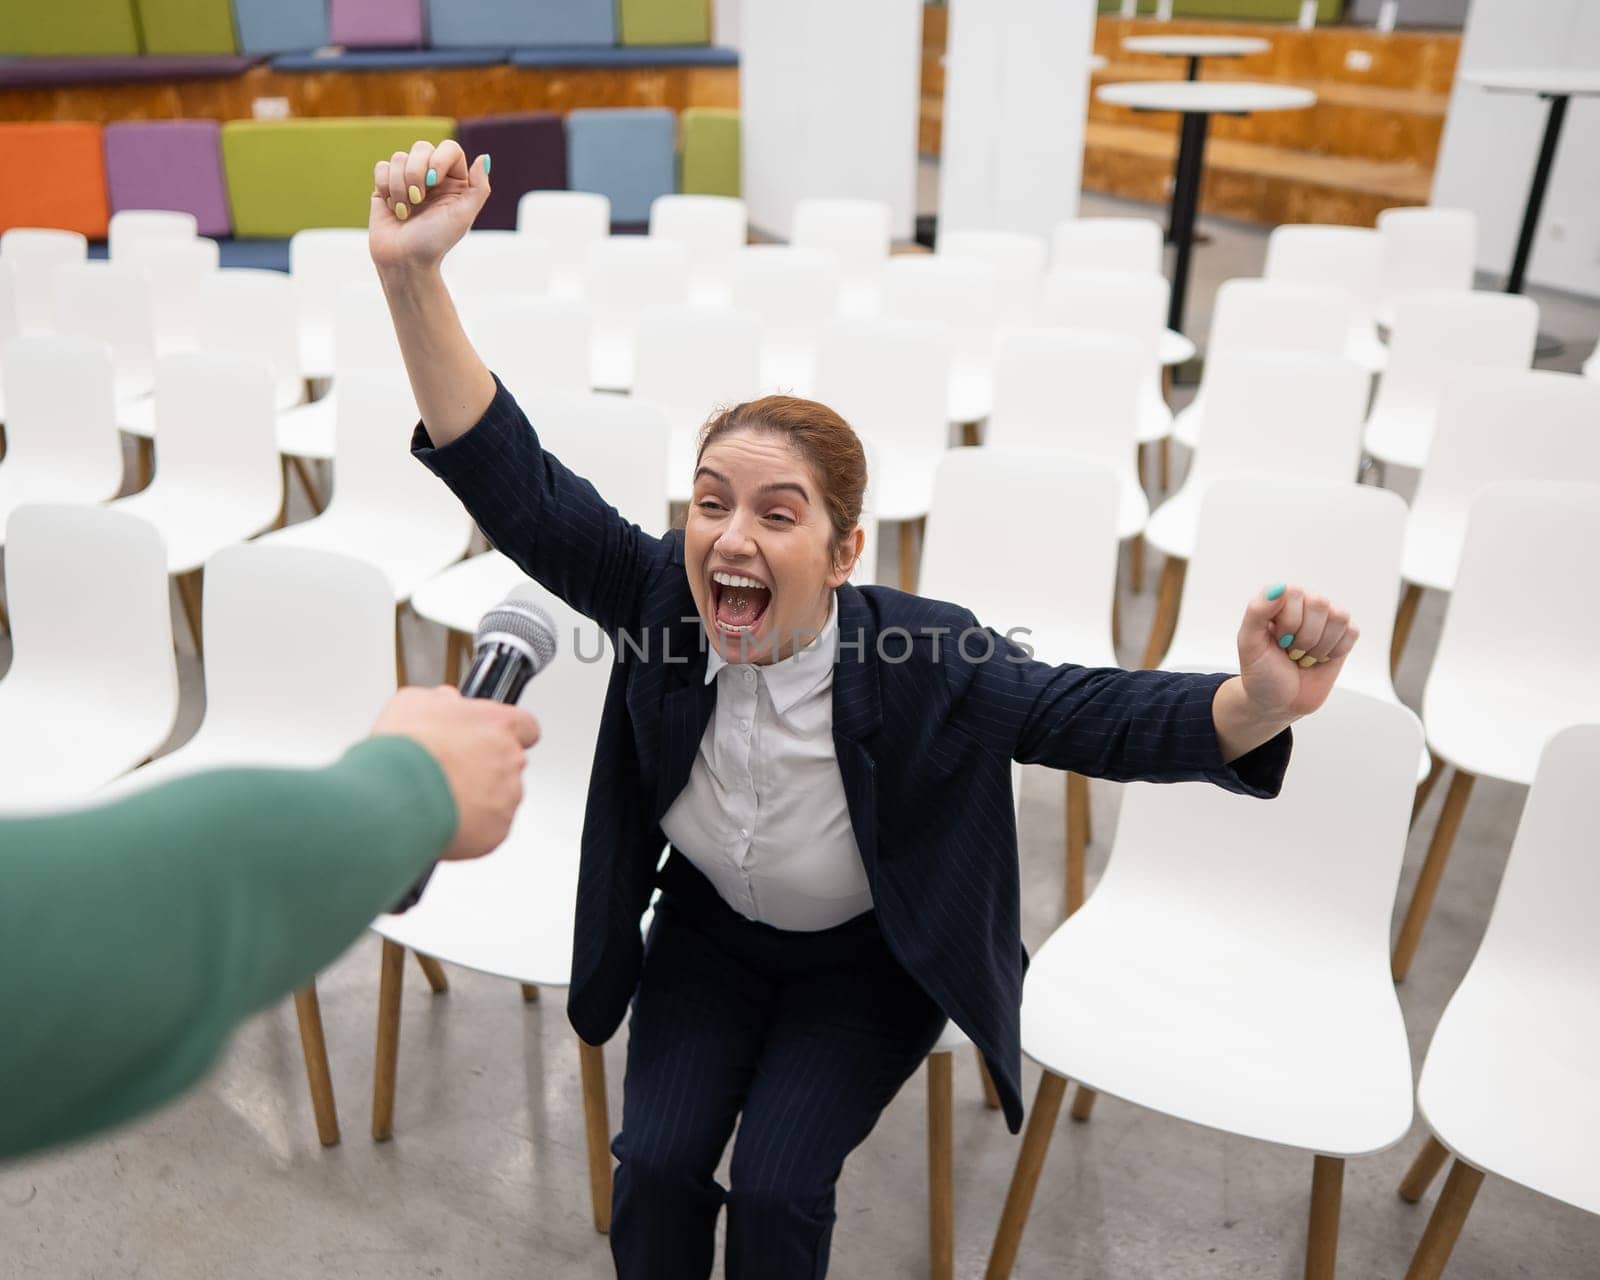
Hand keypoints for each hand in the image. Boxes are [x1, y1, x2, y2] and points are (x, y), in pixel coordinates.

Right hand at [368, 139, 490, 276]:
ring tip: (405, 211)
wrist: (404, 260)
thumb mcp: (463, 216)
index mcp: (454, 182)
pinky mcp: (385, 185)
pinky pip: (382, 167)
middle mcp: (432, 177)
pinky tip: (393, 207)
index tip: (433, 182)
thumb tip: (484, 157)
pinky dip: (386, 187)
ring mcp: (408, 180)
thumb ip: (479, 187)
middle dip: (415, 173)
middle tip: (418, 199)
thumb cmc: (436, 241)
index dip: (439, 160)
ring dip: (400, 187)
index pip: (450, 149)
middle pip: (421, 147)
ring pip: (399, 158)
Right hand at [371, 686, 538, 860]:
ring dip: (477, 799)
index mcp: (498, 724)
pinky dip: (470, 827)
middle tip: (450, 772)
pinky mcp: (497, 831)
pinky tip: (443, 818)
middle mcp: (510, 760)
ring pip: (499, 798)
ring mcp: (506, 797)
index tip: (491, 740)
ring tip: (440, 798)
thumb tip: (446, 701)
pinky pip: (489, 829)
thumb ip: (440, 701)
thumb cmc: (407, 749)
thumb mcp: (414, 703)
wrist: (396, 795)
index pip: (526, 726)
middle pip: (508, 764)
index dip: (507, 734)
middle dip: (484, 769)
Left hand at [1235, 583, 1359, 720]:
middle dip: (1304, 637)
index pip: (1296, 594)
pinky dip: (1335, 651)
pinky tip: (1320, 659)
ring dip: (1320, 646)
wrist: (1278, 702)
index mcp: (1279, 599)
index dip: (1289, 623)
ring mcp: (1325, 619)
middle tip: (1291, 651)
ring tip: (1304, 656)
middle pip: (1320, 604)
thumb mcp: (1249, 643)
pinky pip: (1352, 632)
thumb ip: (1257, 611)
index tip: (1278, 642)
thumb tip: (1279, 587)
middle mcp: (1304, 603)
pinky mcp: (1343, 635)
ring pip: (1339, 617)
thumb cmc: (1261, 672)